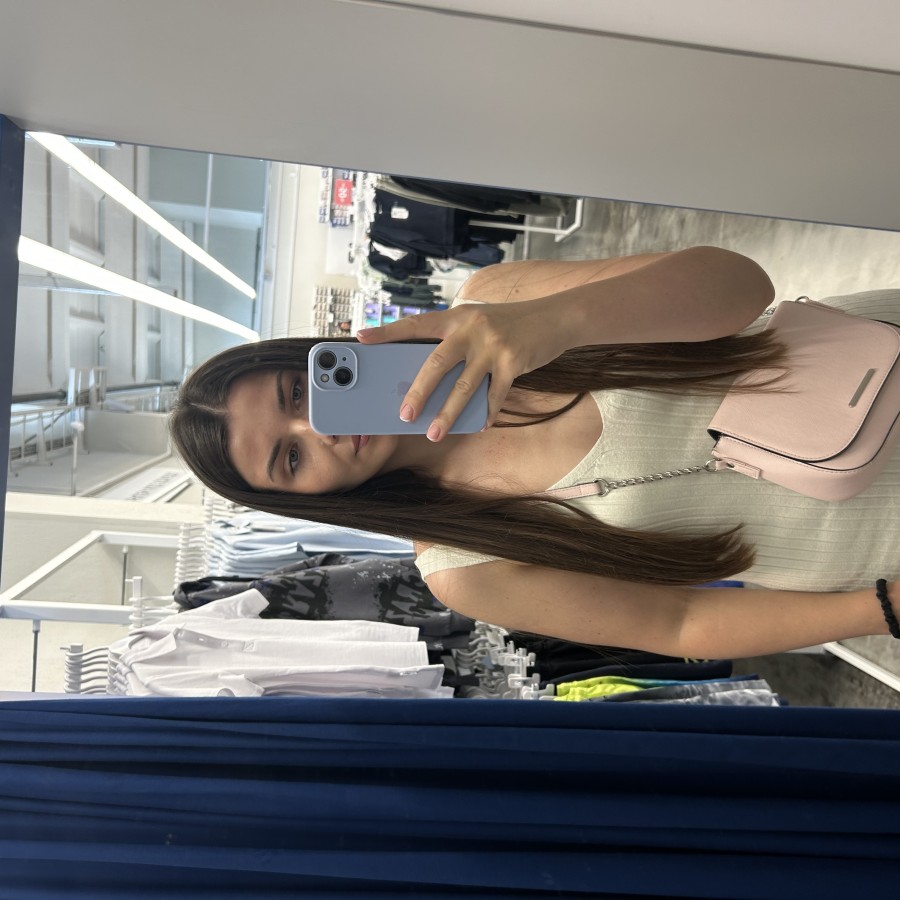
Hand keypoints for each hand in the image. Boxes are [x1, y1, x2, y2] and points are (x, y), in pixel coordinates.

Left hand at [356, 299, 571, 439]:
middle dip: (417, 392)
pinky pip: (494, 396)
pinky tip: (478, 426)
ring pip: (463, 387)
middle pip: (436, 364)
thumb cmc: (508, 324)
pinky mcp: (513, 361)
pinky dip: (485, 413)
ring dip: (448, 414)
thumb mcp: (477, 323)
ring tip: (435, 433)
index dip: (387, 331)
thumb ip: (454, 341)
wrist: (555, 317)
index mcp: (455, 317)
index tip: (361, 338)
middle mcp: (471, 328)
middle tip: (404, 415)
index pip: (415, 324)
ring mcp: (493, 345)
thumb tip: (426, 377)